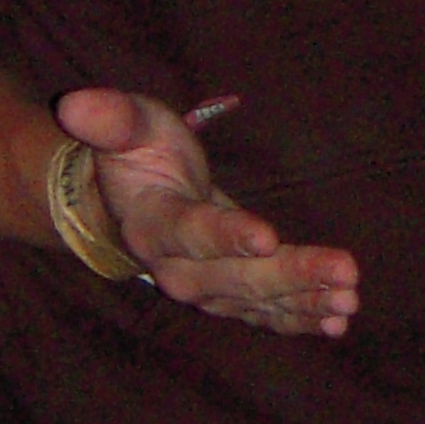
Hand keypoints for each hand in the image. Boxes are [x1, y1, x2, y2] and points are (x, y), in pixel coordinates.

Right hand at [53, 87, 359, 335]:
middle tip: (345, 273)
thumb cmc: (138, 153)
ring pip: (256, 301)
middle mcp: (175, 268)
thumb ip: (111, 118)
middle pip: (235, 278)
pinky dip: (299, 319)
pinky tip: (336, 320)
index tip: (268, 237)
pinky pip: (263, 314)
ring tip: (348, 299)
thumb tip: (76, 103)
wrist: (132, 201)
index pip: (191, 232)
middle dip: (291, 276)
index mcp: (151, 224)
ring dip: (304, 301)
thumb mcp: (128, 125)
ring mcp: (203, 288)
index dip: (228, 236)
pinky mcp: (227, 296)